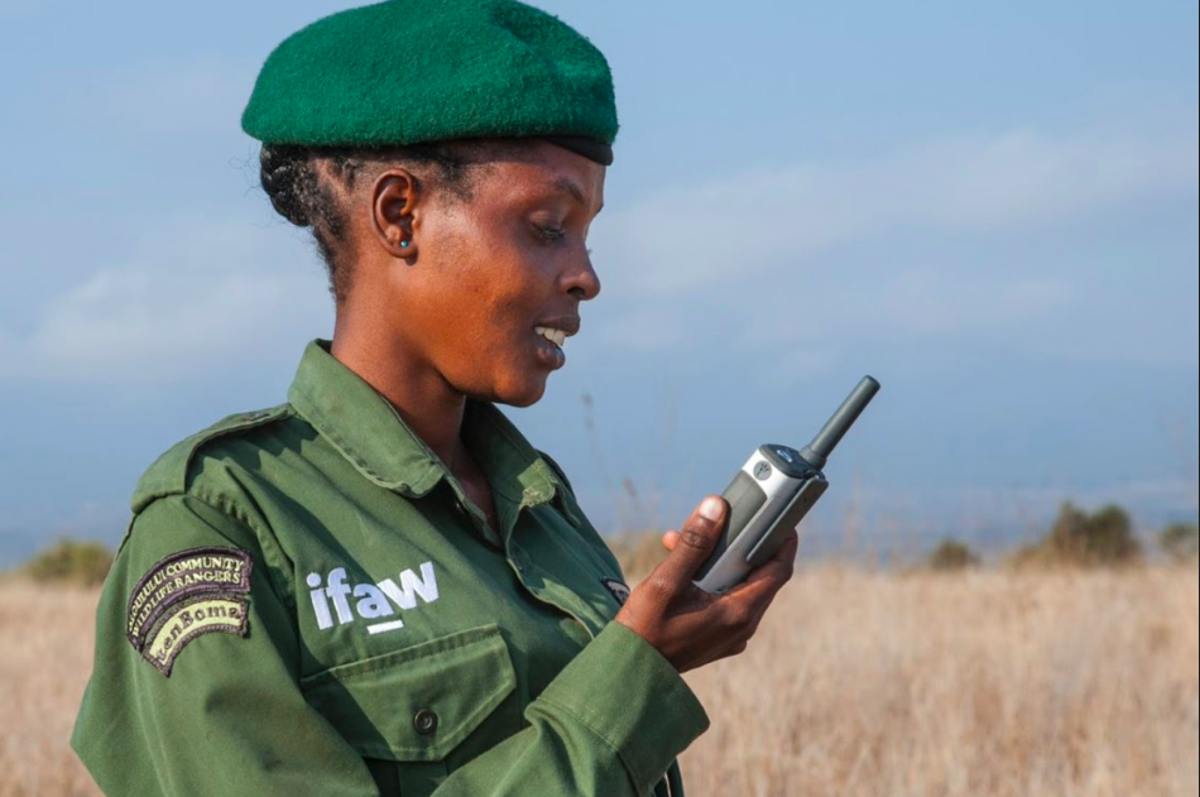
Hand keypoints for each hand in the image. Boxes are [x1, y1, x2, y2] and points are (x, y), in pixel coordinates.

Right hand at [613, 495, 798, 672]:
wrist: (629, 673)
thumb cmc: (644, 630)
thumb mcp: (665, 582)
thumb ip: (693, 544)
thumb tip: (716, 508)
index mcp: (738, 613)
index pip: (778, 570)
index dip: (783, 541)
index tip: (778, 518)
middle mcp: (743, 627)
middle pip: (759, 576)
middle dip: (737, 544)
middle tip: (714, 522)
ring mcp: (732, 636)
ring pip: (739, 587)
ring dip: (717, 560)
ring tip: (678, 542)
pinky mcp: (719, 639)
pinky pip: (726, 601)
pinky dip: (711, 580)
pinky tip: (680, 570)